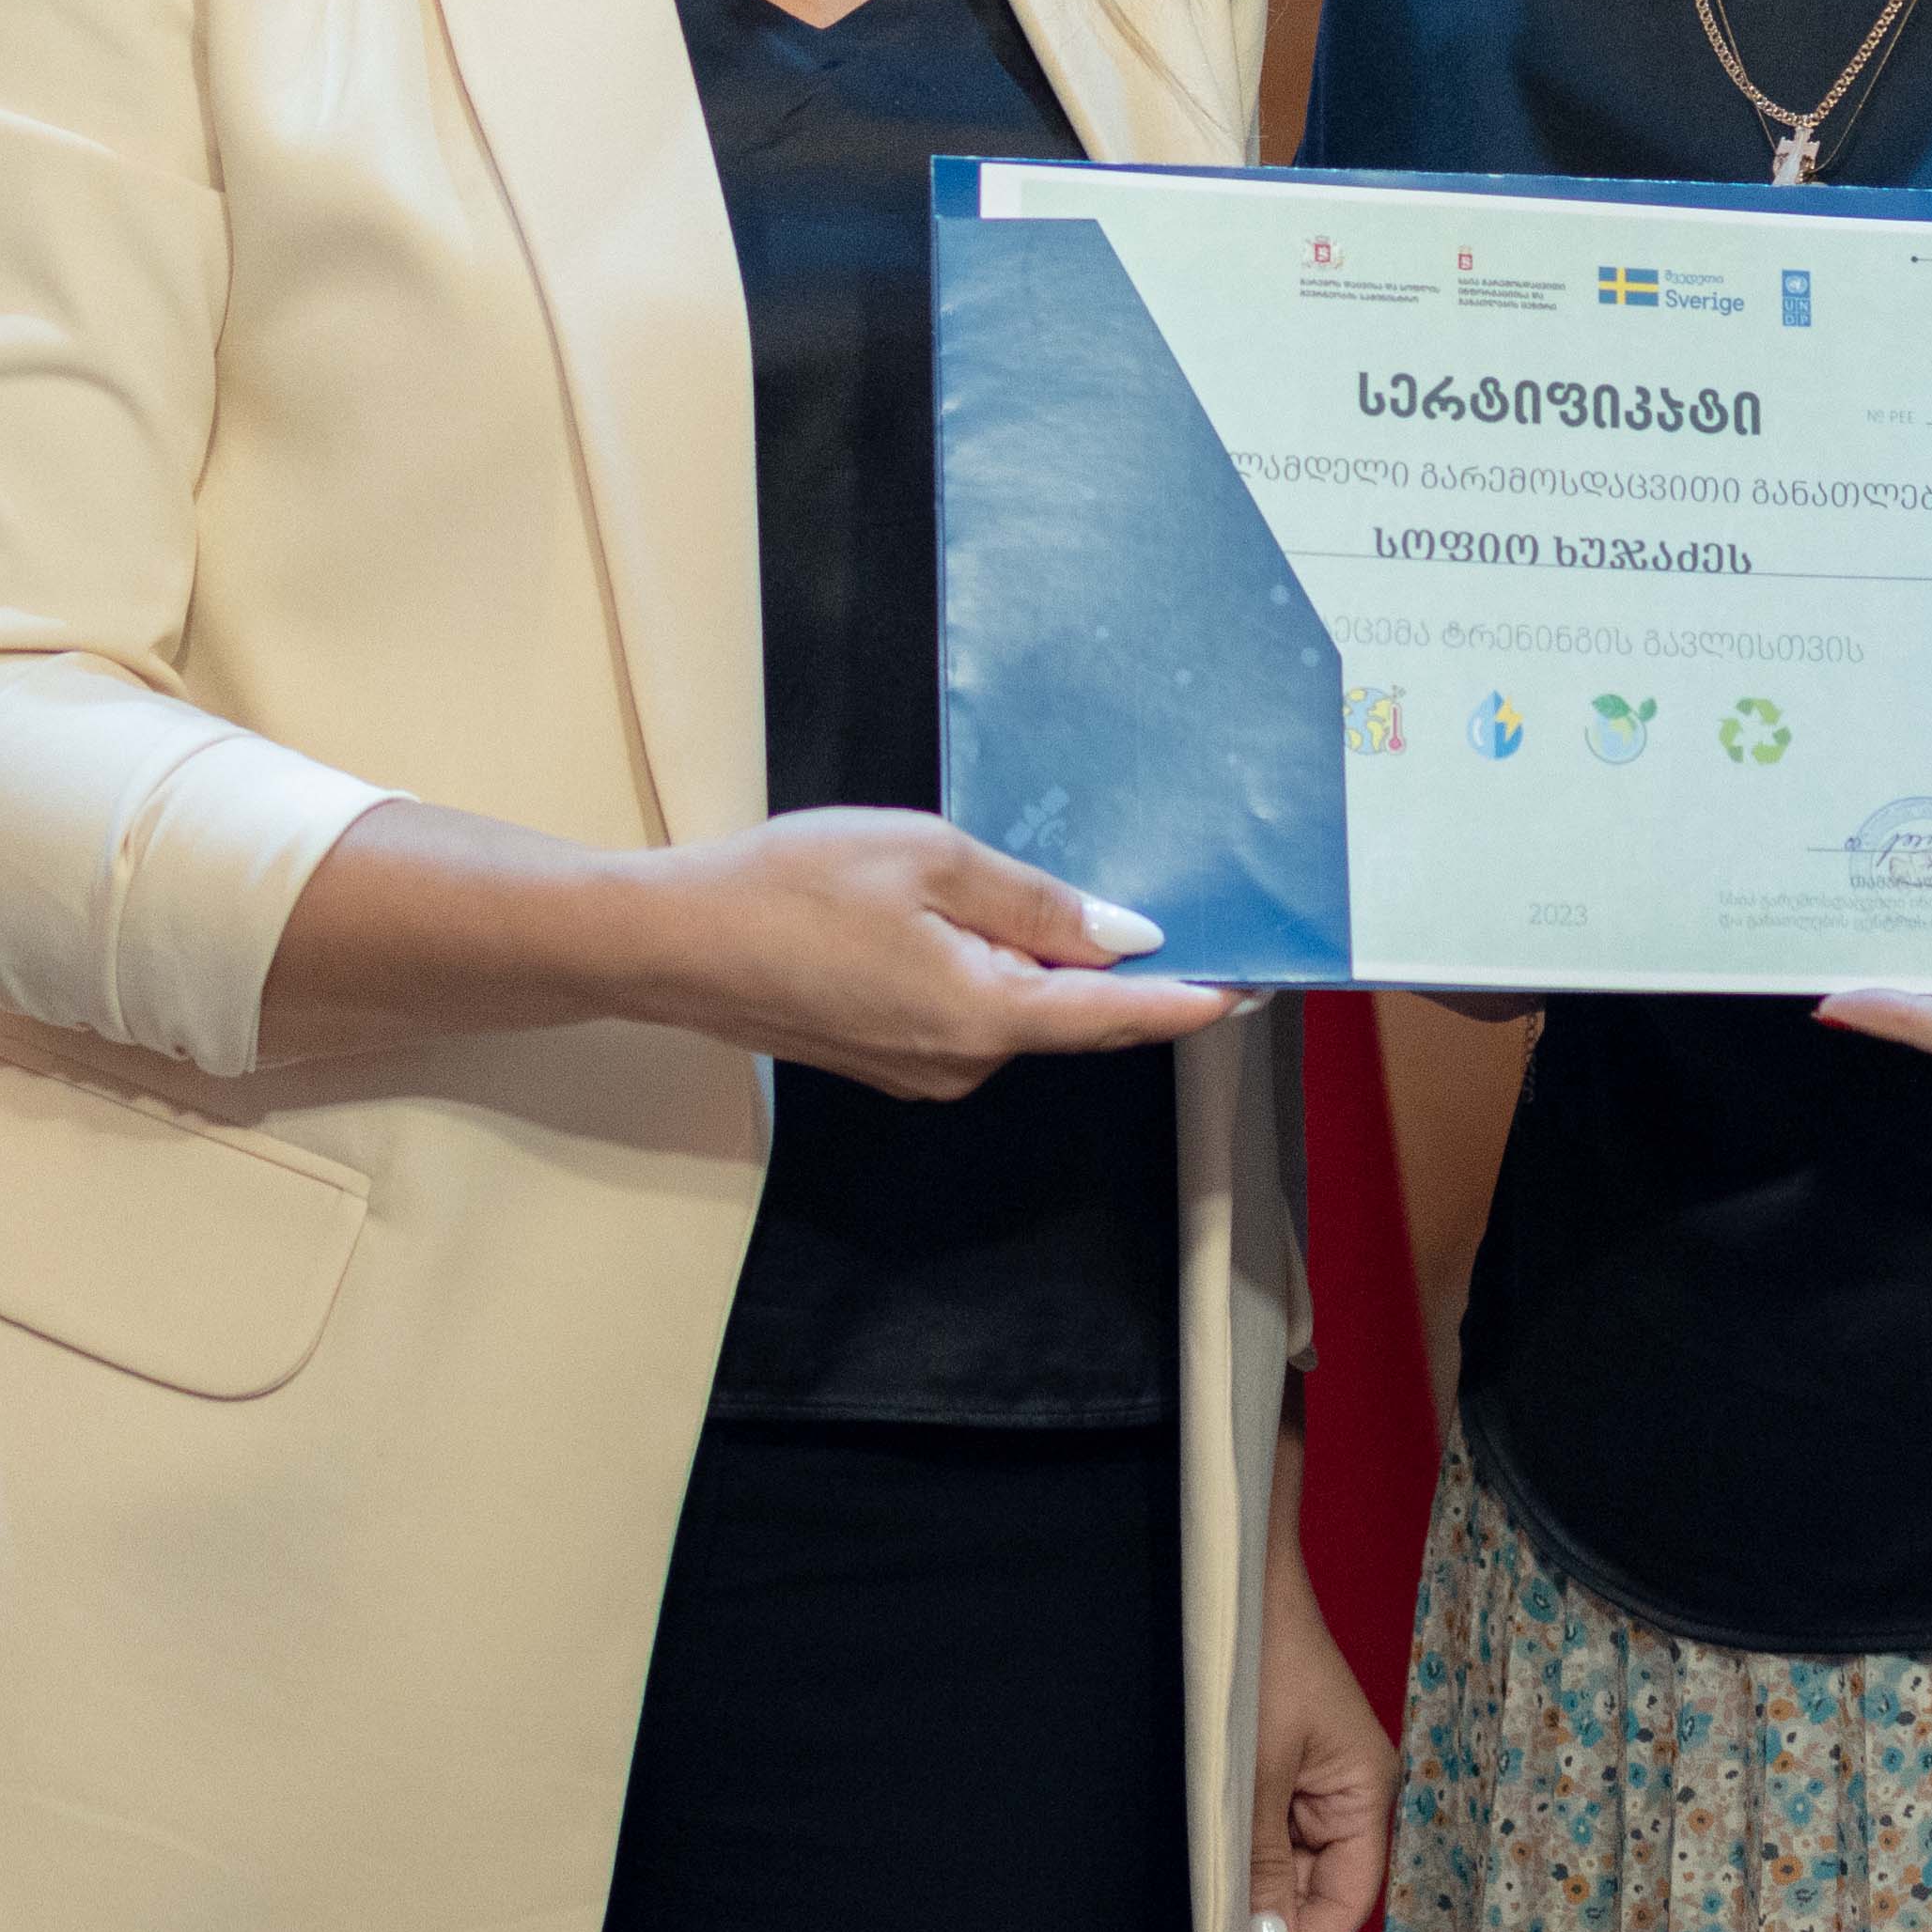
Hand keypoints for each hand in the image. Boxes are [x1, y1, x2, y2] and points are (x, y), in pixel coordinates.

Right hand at [629, 808, 1225, 1099]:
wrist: (670, 943)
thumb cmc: (789, 887)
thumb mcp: (930, 860)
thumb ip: (1036, 902)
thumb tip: (1127, 936)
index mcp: (985, 1016)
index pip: (1121, 1015)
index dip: (1197, 999)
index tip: (1260, 983)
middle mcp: (963, 1064)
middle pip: (1070, 1012)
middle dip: (1109, 960)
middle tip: (1150, 891)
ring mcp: (922, 1070)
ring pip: (1014, 1008)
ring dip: (1028, 956)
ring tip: (989, 879)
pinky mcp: (888, 1060)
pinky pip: (967, 1013)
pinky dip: (980, 968)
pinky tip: (943, 915)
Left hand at [1247, 1535, 1392, 1931]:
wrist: (1234, 1577)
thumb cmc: (1257, 1660)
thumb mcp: (1254, 1775)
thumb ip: (1263, 1867)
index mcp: (1368, 1795)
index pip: (1345, 1905)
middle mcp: (1351, 1796)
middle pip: (1319, 1895)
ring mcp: (1316, 1784)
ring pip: (1289, 1873)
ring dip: (1251, 1904)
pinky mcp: (1281, 1770)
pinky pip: (1269, 1840)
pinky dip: (1241, 1868)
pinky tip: (1207, 1888)